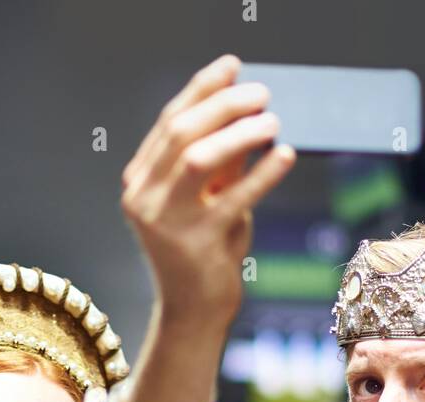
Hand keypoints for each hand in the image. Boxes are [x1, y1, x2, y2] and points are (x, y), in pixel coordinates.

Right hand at [121, 53, 295, 331]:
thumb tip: (246, 110)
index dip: (203, 89)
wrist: (195, 312)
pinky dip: (262, 173)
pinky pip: (234, 198)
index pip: (170, 121)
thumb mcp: (209, 199)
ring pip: (200, 158)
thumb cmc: (205, 252)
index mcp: (139, 181)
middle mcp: (143, 197)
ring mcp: (166, 221)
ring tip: (274, 121)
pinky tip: (285, 155)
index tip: (233, 66)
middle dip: (225, 104)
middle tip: (262, 93)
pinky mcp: (196, 244)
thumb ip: (220, 161)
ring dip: (240, 133)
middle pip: (182, 132)